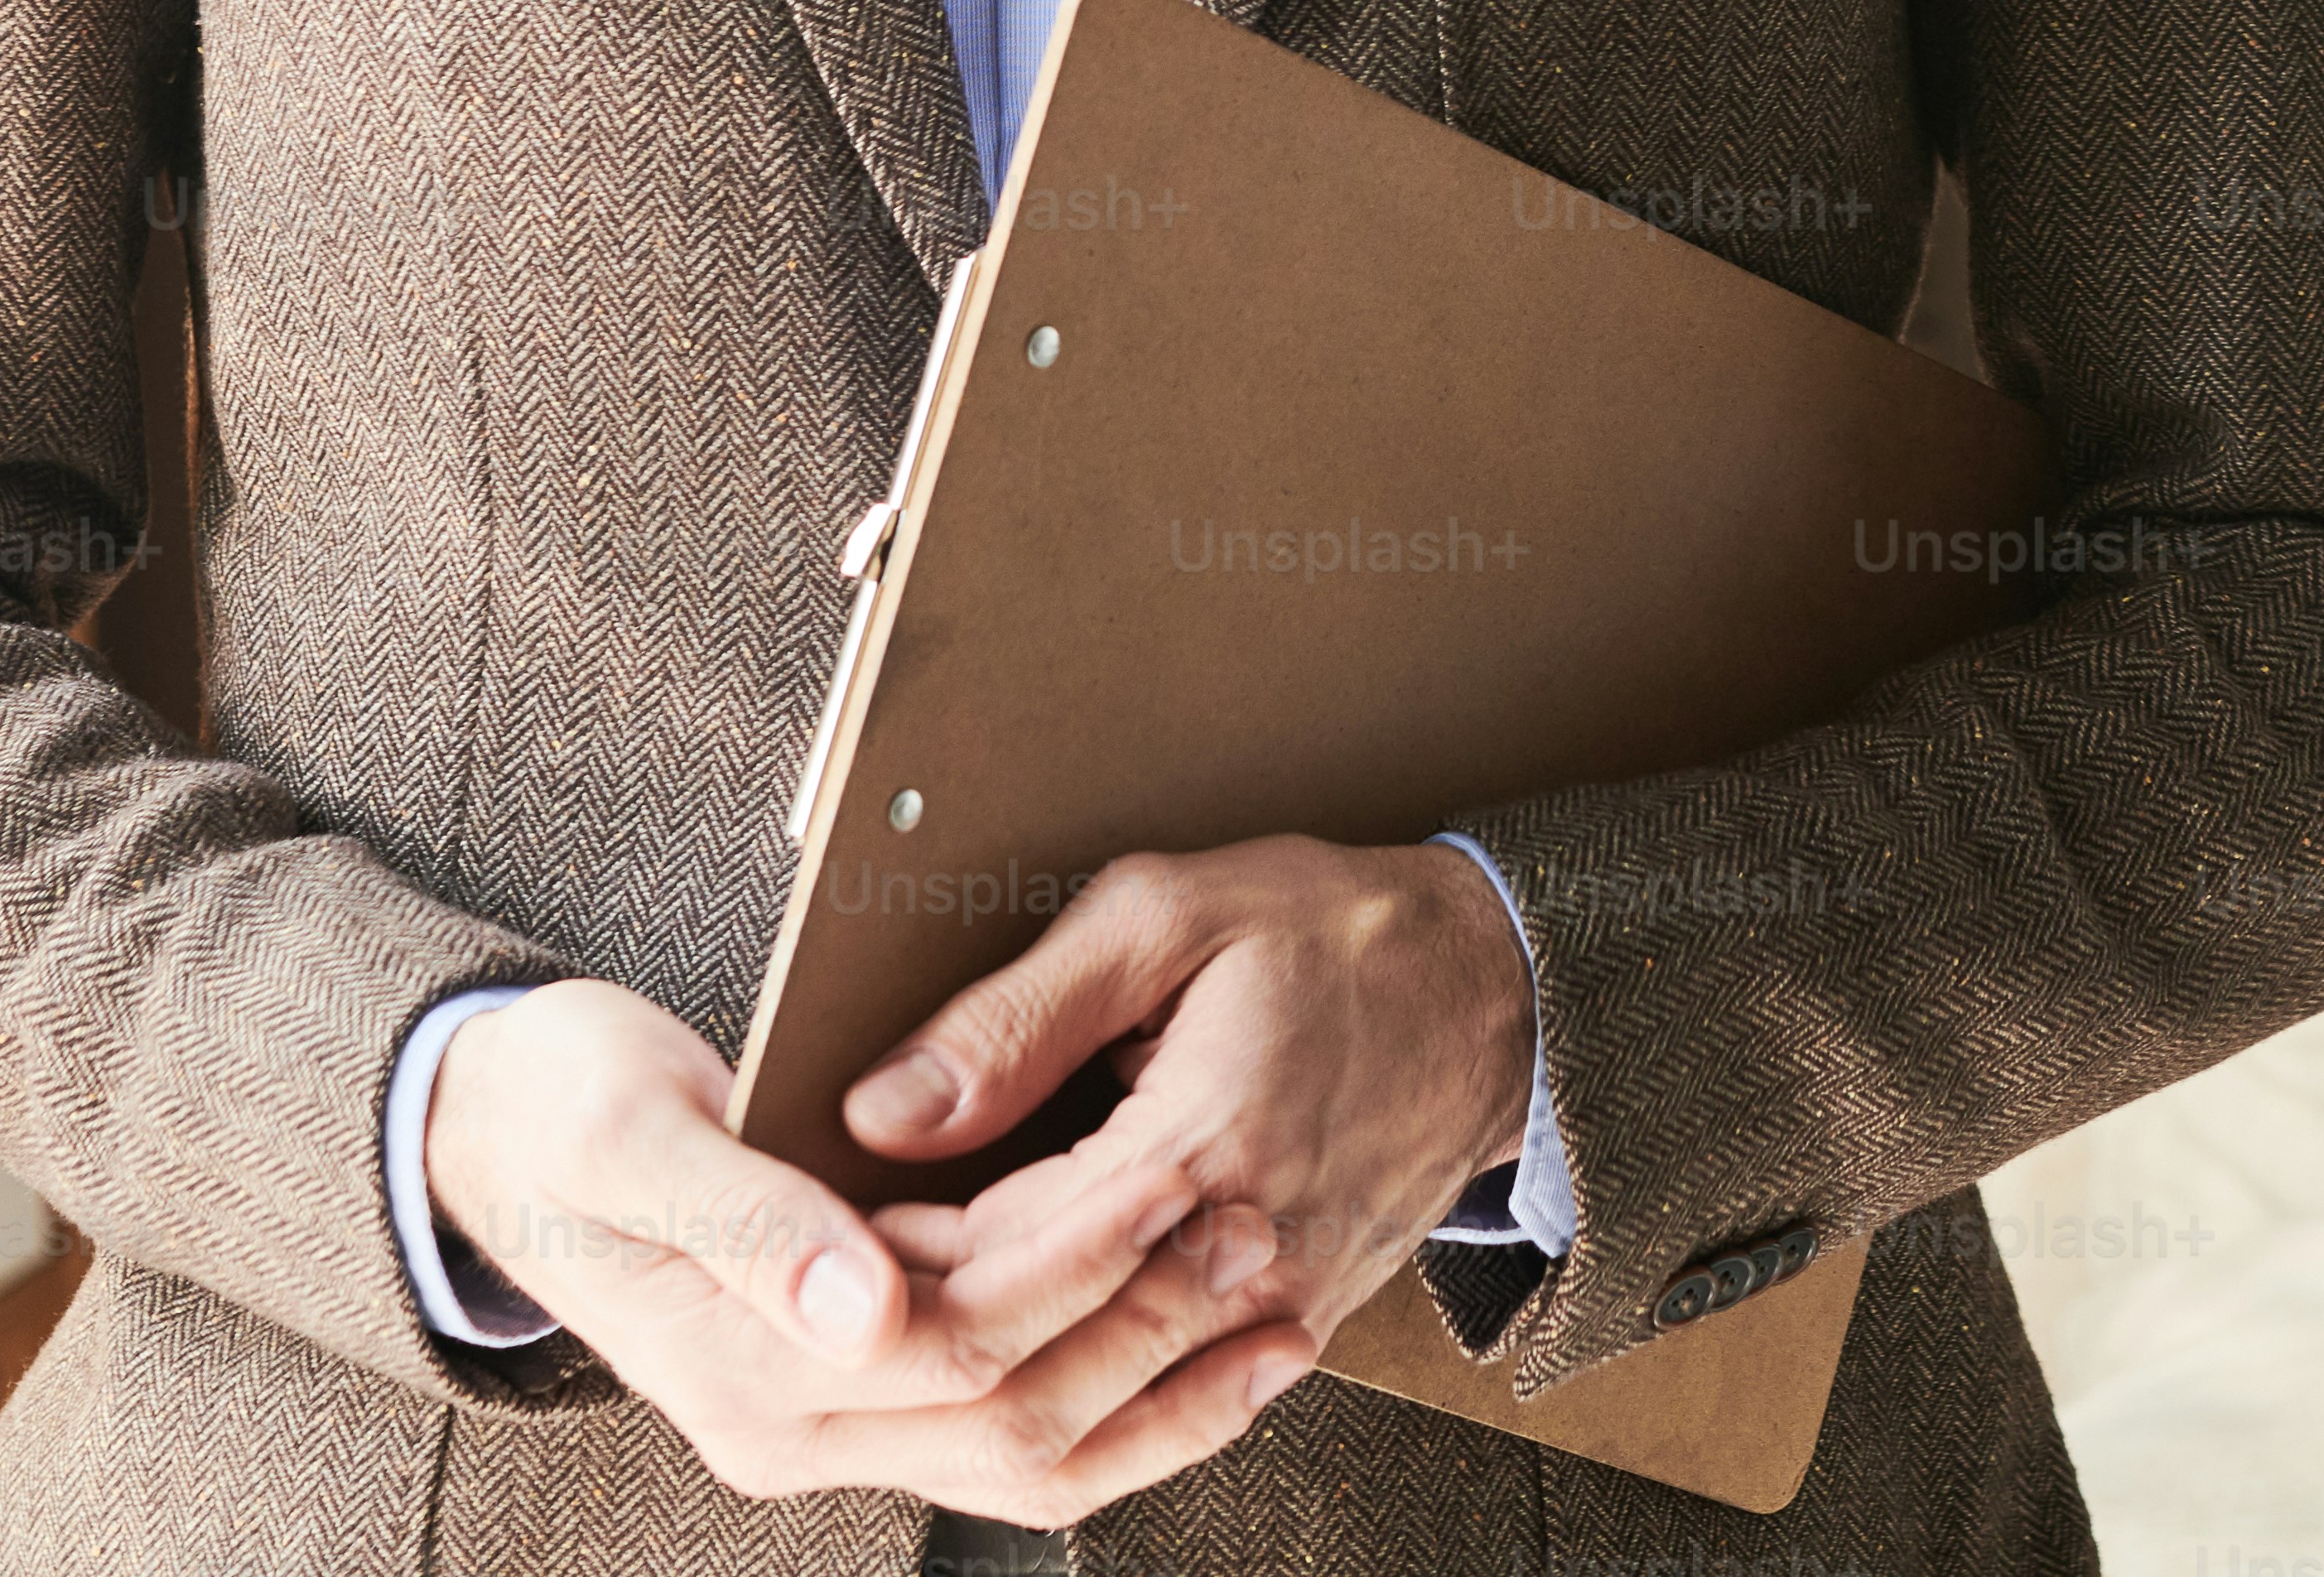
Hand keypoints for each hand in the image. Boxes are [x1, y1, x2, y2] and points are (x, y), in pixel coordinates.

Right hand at [420, 978, 1315, 1519]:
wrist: (495, 1134)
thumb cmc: (555, 1102)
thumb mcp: (628, 1127)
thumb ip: (745, 1218)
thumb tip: (858, 1302)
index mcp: (742, 1369)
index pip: (957, 1344)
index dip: (1073, 1271)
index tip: (1173, 1183)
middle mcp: (790, 1431)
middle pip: (1014, 1418)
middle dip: (1148, 1334)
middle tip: (1260, 1240)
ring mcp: (826, 1427)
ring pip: (1030, 1453)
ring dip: (1161, 1390)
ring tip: (1277, 1307)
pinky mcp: (856, 1395)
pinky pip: (1010, 1431)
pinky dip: (1118, 1396)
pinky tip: (1200, 1338)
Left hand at [844, 837, 1540, 1351]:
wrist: (1496, 990)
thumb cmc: (1336, 936)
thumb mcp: (1163, 916)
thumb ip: (1014, 1018)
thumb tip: (887, 1108)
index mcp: (1194, 1153)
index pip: (994, 1263)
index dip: (893, 1264)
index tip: (827, 1233)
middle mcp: (1239, 1258)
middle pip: (1035, 1357)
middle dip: (925, 1337)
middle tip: (844, 1293)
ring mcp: (1275, 1310)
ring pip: (1096, 1406)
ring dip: (993, 1374)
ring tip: (913, 1324)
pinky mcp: (1298, 1327)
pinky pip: (1165, 1405)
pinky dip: (1080, 1391)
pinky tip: (1019, 1359)